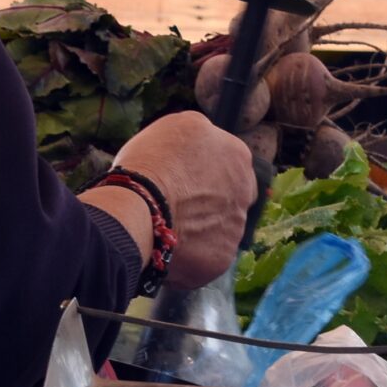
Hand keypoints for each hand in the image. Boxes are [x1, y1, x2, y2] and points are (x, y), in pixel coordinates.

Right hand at [104, 111, 257, 289]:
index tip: (185, 181)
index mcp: (237, 155)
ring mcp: (236, 227)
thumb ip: (202, 135)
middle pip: (231, 199)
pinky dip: (191, 257)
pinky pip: (207, 259)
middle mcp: (246, 191)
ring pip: (219, 231)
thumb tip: (204, 144)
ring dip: (200, 231)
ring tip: (168, 229)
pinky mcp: (222, 258)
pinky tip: (168, 248)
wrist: (139, 207)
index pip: (231, 165)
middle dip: (211, 204)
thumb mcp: (178, 127)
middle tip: (180, 207)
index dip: (206, 174)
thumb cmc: (151, 163)